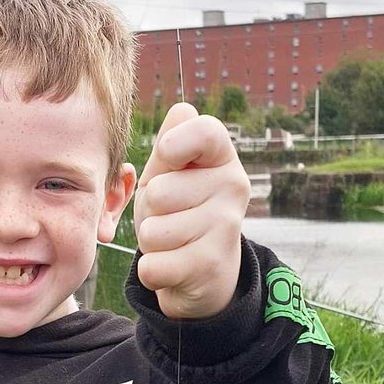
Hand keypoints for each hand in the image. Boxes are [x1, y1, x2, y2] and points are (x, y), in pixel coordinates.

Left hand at [134, 103, 250, 318]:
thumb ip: (169, 141)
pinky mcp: (210, 265)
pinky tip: (173, 268)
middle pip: (158, 192)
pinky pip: (152, 266)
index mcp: (223, 157)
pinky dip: (152, 272)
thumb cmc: (179, 212)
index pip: (205, 130)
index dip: (173, 143)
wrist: (204, 273)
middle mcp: (233, 187)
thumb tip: (182, 109)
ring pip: (152, 233)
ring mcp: (226, 228)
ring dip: (150, 243)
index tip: (166, 157)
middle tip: (170, 218)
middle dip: (150, 212)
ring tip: (173, 242)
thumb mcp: (169, 174)